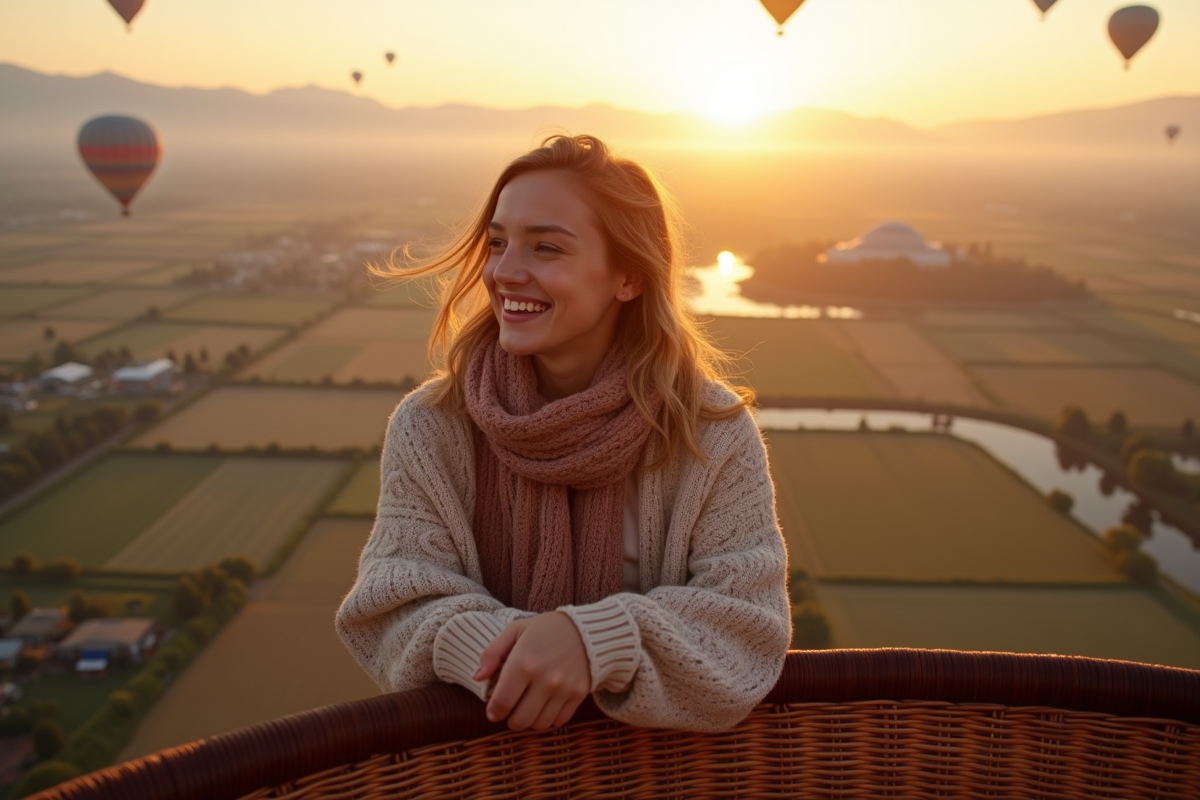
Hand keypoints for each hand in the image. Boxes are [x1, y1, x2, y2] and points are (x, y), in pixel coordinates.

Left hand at [474, 611, 590, 730]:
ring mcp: (563, 689)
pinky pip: (558, 721)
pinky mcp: (578, 694)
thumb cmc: (545, 629)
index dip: (494, 712)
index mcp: (524, 663)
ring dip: (529, 721)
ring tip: (527, 707)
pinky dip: (548, 718)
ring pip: (539, 724)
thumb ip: (492, 653)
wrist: (586, 629)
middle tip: (510, 710)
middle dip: (510, 719)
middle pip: (520, 721)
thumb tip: (477, 677)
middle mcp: (544, 680)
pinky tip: (545, 705)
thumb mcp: (515, 631)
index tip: (493, 711)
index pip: (502, 703)